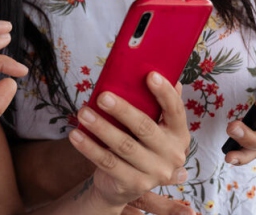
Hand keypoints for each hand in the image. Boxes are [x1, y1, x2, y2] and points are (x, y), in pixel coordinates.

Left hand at [67, 72, 193, 210]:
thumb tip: (158, 69)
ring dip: (101, 127)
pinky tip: (76, 134)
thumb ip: (155, 103)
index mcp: (179, 134)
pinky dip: (89, 147)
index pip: (176, 110)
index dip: (164, 92)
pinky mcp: (134, 184)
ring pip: (124, 146)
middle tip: (102, 96)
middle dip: (123, 110)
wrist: (127, 184)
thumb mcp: (151, 125)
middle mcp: (172, 154)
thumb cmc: (139, 143)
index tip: (150, 75)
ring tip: (83, 112)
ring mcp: (154, 172)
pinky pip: (107, 163)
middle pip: (145, 128)